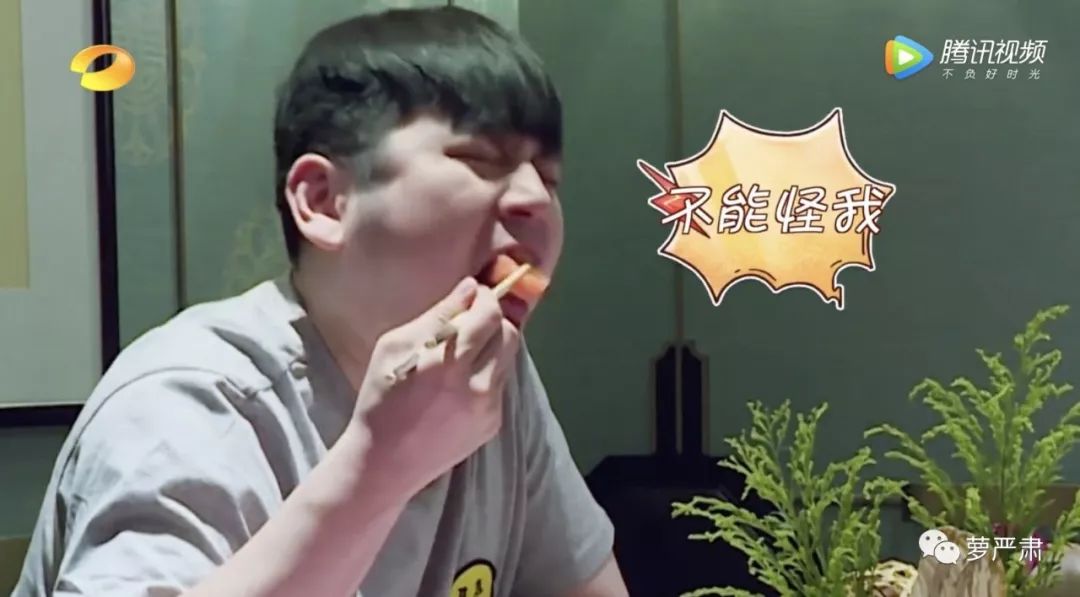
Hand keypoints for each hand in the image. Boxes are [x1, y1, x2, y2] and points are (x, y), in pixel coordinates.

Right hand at [352, 276, 520, 500]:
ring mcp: (489, 406)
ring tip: (467, 351)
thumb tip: (470, 288)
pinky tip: (461, 383)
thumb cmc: (380, 398)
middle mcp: (476, 384)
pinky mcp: (494, 423)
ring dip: (494, 345)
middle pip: (510, 333)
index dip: (486, 298)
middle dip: (495, 320)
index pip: (489, 315)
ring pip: (509, 357)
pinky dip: (488, 373)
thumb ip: (437, 315)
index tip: (475, 295)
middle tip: (474, 320)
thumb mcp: (394, 347)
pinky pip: (500, 384)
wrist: (386, 462)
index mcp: (447, 361)